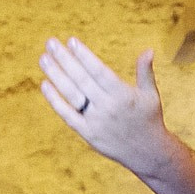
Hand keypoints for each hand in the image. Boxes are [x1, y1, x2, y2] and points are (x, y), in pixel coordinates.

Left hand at [39, 37, 171, 173]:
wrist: (147, 153)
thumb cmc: (149, 119)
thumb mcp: (151, 94)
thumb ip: (145, 71)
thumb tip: (148, 49)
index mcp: (123, 95)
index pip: (99, 71)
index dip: (84, 56)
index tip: (71, 40)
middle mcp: (108, 107)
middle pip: (81, 80)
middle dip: (65, 60)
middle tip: (51, 43)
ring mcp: (96, 121)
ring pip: (72, 95)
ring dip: (56, 75)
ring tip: (43, 58)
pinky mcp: (88, 134)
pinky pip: (68, 115)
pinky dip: (55, 101)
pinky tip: (45, 84)